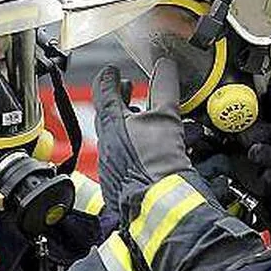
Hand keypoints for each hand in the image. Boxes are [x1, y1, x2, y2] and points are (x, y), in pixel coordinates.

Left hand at [92, 59, 191, 217]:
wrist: (157, 205)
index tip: (113, 71)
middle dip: (118, 98)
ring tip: (141, 116)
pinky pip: (119, 154)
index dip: (110, 76)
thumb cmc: (157, 163)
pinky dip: (130, 144)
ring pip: (113, 134)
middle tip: (127, 89)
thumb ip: (164, 88)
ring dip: (126, 122)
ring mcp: (109, 161)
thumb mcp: (167, 117)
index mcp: (111, 121)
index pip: (103, 89)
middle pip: (107, 112)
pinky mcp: (116, 178)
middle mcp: (105, 140)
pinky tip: (145, 148)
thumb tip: (164, 65)